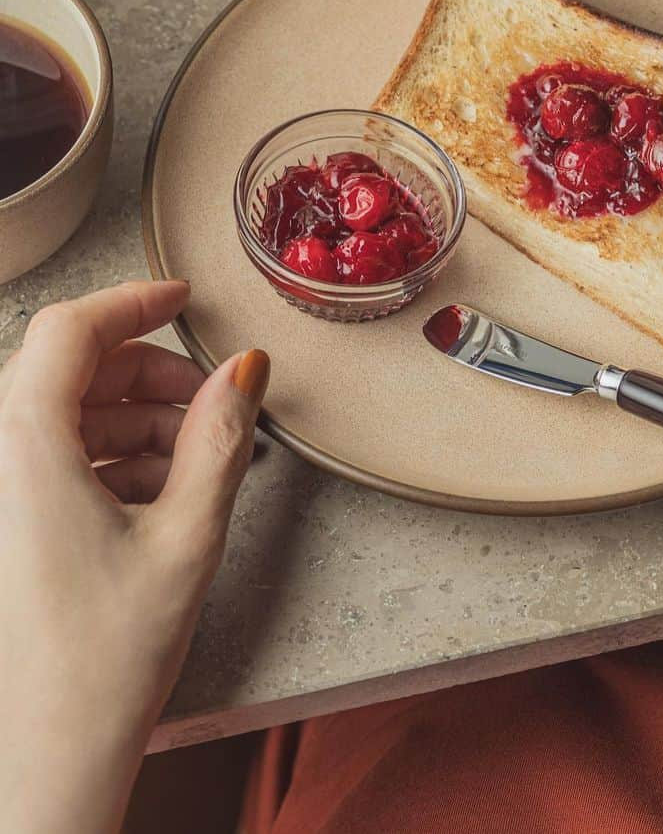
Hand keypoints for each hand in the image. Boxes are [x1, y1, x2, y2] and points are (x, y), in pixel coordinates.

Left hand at [0, 280, 268, 833]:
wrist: (42, 759)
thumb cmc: (104, 657)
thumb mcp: (188, 534)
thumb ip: (221, 435)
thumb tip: (246, 368)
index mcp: (22, 444)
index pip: (72, 329)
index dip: (134, 300)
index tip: (184, 297)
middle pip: (71, 371)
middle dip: (148, 376)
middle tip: (215, 404)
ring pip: (65, 416)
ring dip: (136, 422)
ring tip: (199, 464)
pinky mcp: (5, 523)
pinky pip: (53, 459)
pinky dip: (110, 459)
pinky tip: (163, 496)